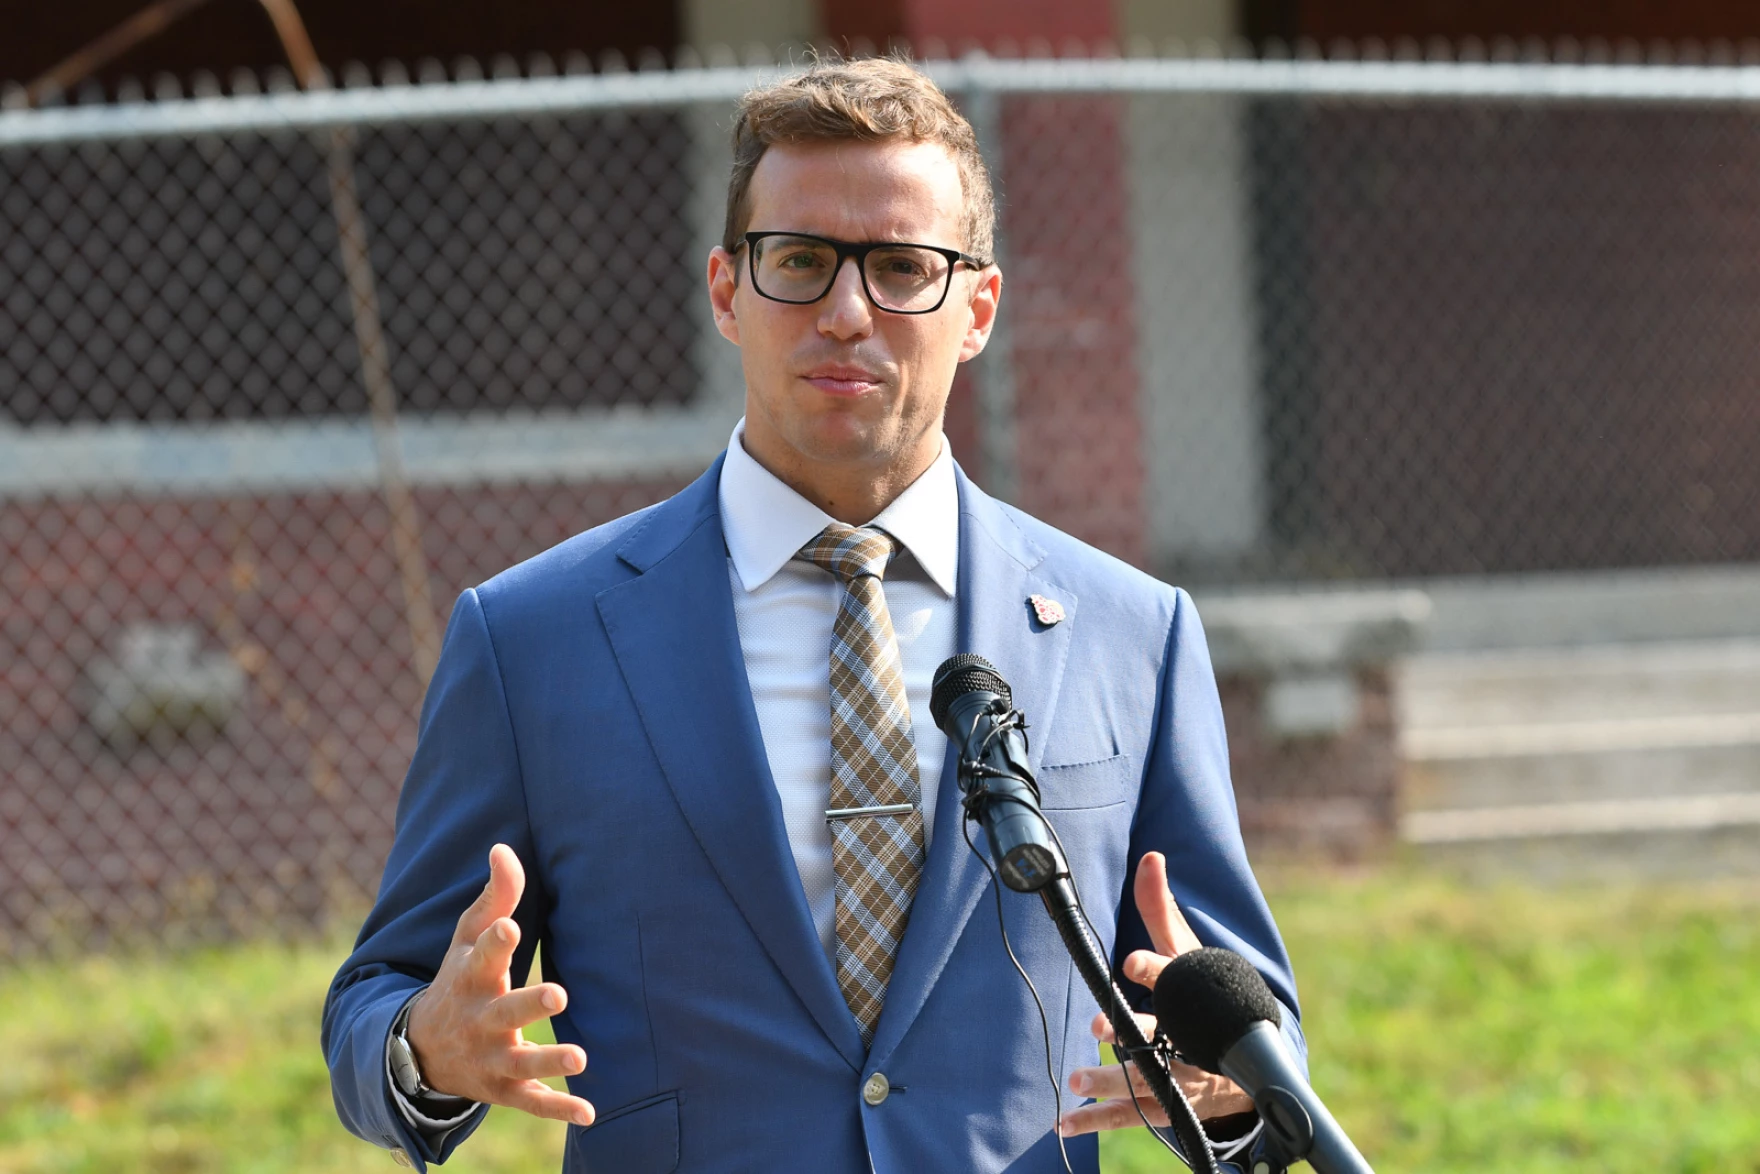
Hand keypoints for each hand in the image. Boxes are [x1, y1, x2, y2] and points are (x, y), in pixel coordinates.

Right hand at [404, 844, 595, 1125]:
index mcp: (474, 977)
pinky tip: (589, 1111)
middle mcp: (482, 1019)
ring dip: (549, 1061)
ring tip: (581, 1057)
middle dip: (529, 1005)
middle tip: (557, 993)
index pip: (483, 956)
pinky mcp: (503, 1089)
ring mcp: (492, 1057)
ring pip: (521, 1063)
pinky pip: (531, 1103)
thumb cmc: (460, 978)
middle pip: (505, 1013)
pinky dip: (558, 1109)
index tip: (509, 925)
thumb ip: (494, 896)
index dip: (495, 941)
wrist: (423, 1049)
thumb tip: (503, 848)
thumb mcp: (466, 938)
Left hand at [1057, 851, 1253, 1136]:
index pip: (1173, 977)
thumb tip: (1150, 856)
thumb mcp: (1186, 949)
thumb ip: (1160, 907)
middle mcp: (1185, 1036)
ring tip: (1080, 1077)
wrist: (1248, 1054)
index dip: (1153, 969)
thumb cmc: (1205, 990)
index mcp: (1189, 993)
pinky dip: (1098, 1118)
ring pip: (1147, 1080)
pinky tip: (1064, 1120)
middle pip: (1160, 1033)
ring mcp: (1179, 1075)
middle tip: (1100, 1027)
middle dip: (1132, 1031)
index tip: (1131, 963)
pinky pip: (1132, 1116)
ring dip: (1113, 1080)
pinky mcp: (1167, 1104)